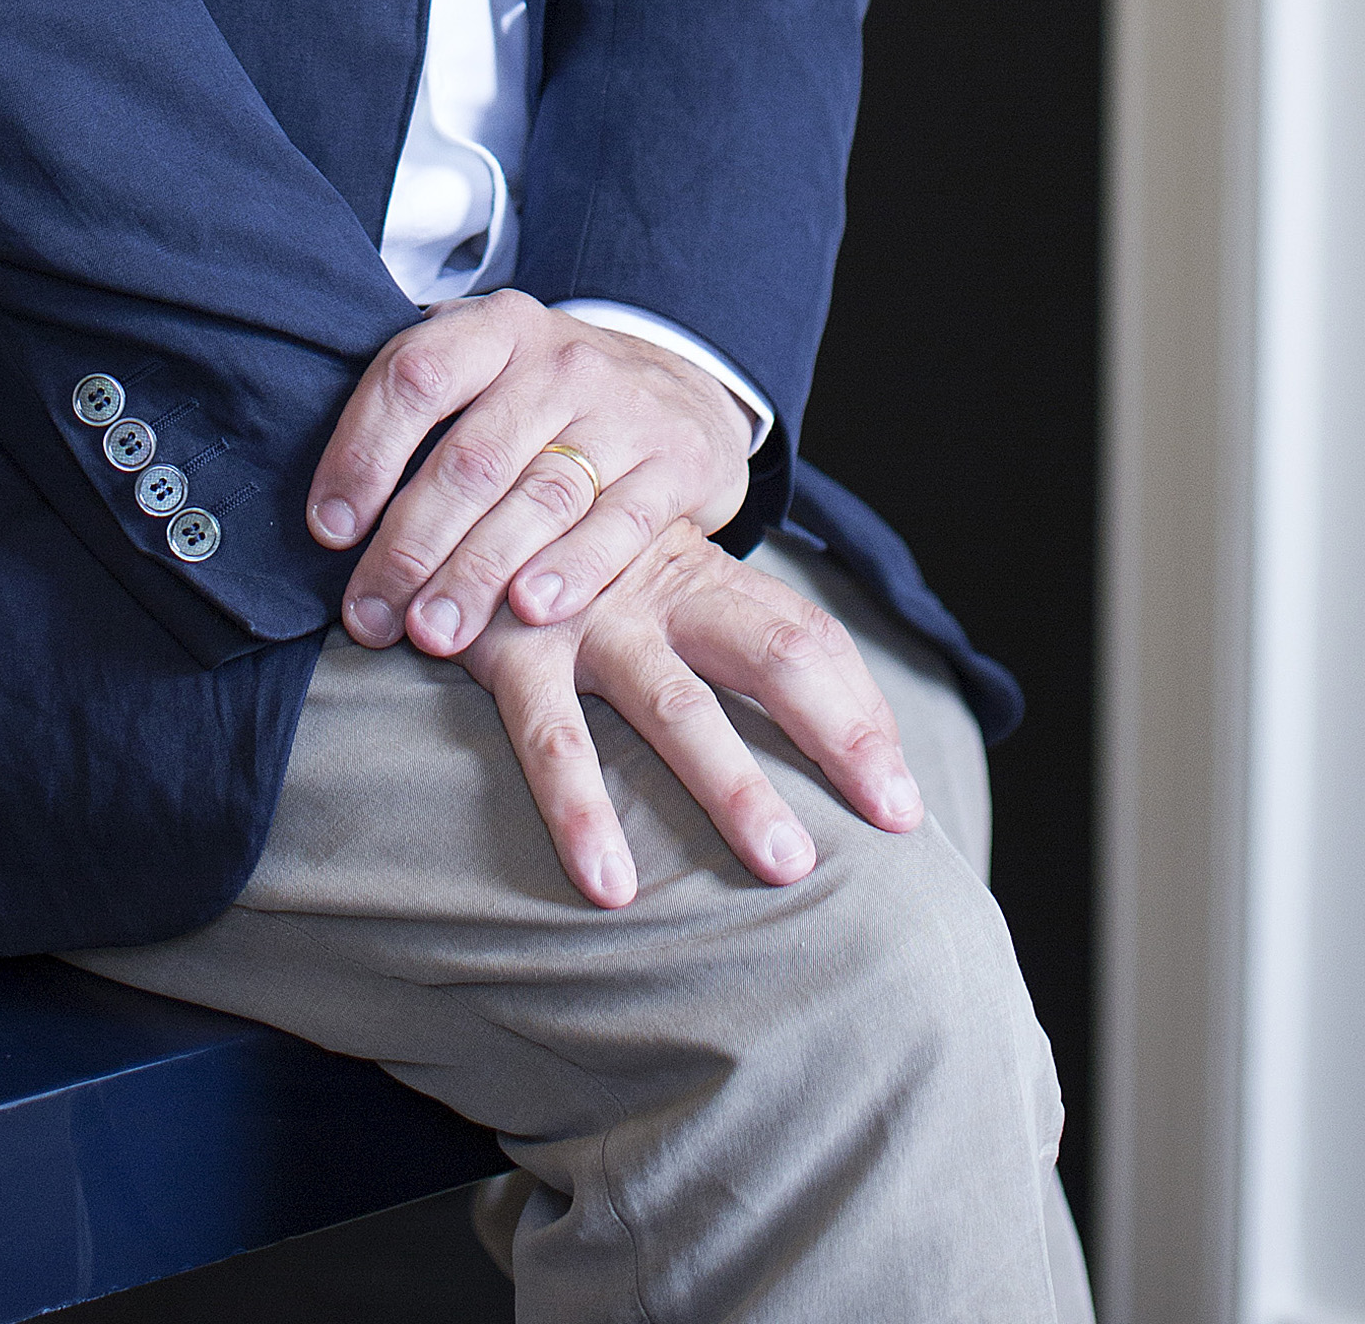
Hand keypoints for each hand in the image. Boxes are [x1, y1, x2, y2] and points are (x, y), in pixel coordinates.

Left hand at [305, 291, 751, 657]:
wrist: (679, 389)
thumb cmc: (546, 398)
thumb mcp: (485, 370)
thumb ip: (416, 411)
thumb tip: (327, 510)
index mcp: (495, 329)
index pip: (415, 377)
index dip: (363, 453)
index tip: (328, 530)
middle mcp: (559, 362)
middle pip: (471, 458)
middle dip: (411, 546)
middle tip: (370, 616)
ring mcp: (623, 410)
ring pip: (539, 497)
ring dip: (478, 573)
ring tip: (434, 632)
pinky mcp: (676, 464)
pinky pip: (620, 523)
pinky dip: (574, 570)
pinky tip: (531, 610)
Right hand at [463, 521, 922, 909]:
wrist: (461, 480)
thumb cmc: (578, 561)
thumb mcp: (658, 581)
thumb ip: (732, 637)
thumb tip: (834, 745)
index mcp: (708, 579)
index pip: (808, 639)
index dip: (862, 715)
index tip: (904, 803)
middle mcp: (662, 592)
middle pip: (775, 654)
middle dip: (839, 734)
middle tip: (891, 817)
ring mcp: (591, 619)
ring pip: (678, 707)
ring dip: (736, 785)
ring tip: (787, 865)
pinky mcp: (513, 647)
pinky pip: (551, 738)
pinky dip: (581, 809)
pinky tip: (610, 884)